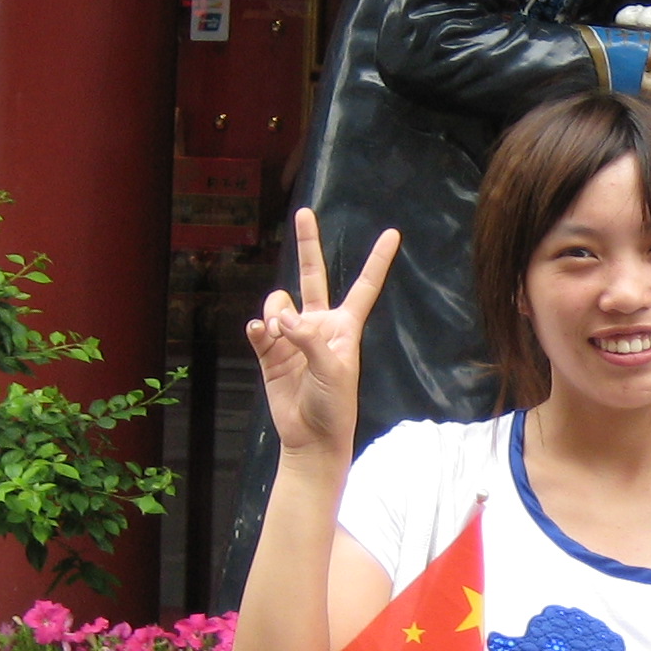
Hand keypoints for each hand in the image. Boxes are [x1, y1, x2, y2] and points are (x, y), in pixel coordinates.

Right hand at [245, 209, 398, 459]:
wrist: (311, 437)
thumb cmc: (334, 406)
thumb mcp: (333, 370)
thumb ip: (308, 338)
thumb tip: (278, 316)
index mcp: (345, 327)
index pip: (364, 286)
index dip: (377, 260)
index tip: (393, 233)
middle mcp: (318, 324)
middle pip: (313, 275)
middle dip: (307, 244)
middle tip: (304, 213)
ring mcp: (291, 336)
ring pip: (277, 302)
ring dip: (274, 312)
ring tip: (277, 334)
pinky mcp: (269, 352)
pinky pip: (258, 328)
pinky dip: (257, 329)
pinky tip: (261, 335)